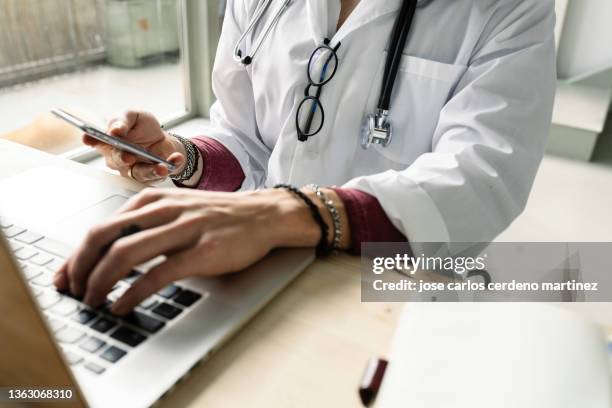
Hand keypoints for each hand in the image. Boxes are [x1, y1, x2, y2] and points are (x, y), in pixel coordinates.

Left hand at [53, 188, 321, 314]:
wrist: (264, 214)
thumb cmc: (220, 216)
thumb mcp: (177, 210)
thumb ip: (147, 226)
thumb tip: (111, 253)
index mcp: (153, 200)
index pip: (101, 226)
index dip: (76, 254)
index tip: (65, 276)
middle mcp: (163, 210)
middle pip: (103, 236)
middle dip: (79, 267)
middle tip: (73, 291)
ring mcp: (184, 228)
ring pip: (125, 253)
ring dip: (100, 282)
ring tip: (92, 301)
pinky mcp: (202, 250)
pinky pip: (158, 273)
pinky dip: (133, 293)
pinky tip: (122, 305)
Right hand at [85, 111, 185, 182]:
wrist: (161, 138)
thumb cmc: (142, 126)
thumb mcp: (133, 116)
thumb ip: (122, 121)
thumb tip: (115, 130)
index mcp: (108, 141)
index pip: (96, 140)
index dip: (91, 140)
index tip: (89, 138)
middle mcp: (117, 158)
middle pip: (116, 160)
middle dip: (122, 158)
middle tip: (128, 156)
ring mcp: (132, 169)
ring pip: (138, 173)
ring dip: (151, 170)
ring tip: (161, 166)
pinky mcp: (150, 175)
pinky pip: (159, 174)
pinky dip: (170, 166)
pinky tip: (176, 158)